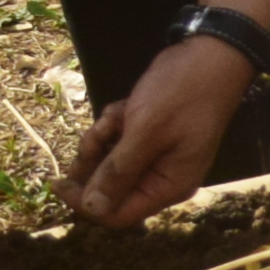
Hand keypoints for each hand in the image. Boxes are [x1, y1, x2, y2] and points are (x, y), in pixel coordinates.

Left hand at [65, 33, 257, 227]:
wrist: (211, 55)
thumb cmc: (182, 94)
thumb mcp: (146, 131)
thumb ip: (118, 172)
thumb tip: (92, 208)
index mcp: (169, 186)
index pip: (118, 214)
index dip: (85, 203)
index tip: (58, 182)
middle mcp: (162, 177)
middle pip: (111, 189)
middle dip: (95, 163)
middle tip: (94, 134)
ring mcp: (156, 156)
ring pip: (110, 163)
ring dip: (103, 140)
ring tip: (115, 116)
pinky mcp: (149, 136)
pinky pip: (118, 142)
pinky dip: (114, 126)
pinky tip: (124, 107)